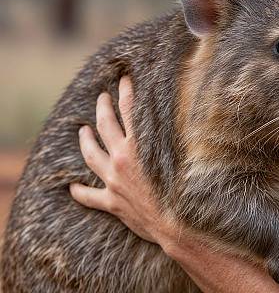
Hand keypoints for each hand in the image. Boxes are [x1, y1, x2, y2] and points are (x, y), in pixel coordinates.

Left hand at [70, 76, 169, 244]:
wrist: (174, 223)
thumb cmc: (183, 187)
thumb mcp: (180, 153)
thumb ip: (174, 133)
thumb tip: (180, 113)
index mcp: (139, 144)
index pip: (129, 109)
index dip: (126, 91)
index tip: (124, 78)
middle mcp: (121, 158)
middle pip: (105, 126)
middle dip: (102, 107)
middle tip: (101, 97)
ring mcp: (113, 180)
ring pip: (91, 155)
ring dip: (85, 141)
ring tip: (81, 130)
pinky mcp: (111, 202)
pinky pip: (89, 196)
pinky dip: (80, 192)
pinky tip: (72, 188)